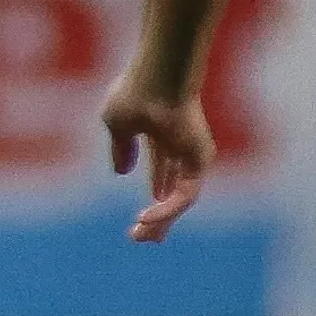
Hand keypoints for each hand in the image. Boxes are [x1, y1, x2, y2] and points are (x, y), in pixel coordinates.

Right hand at [101, 72, 215, 243]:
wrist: (159, 78)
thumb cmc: (135, 93)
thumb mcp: (116, 123)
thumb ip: (120, 148)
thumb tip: (121, 172)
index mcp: (161, 132)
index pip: (162, 167)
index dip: (154, 188)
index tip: (142, 213)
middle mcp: (180, 144)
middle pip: (174, 186)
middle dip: (160, 213)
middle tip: (146, 236)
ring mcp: (192, 152)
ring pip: (181, 196)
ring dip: (163, 218)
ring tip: (144, 235)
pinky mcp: (199, 160)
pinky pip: (185, 194)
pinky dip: (167, 208)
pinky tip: (148, 215)